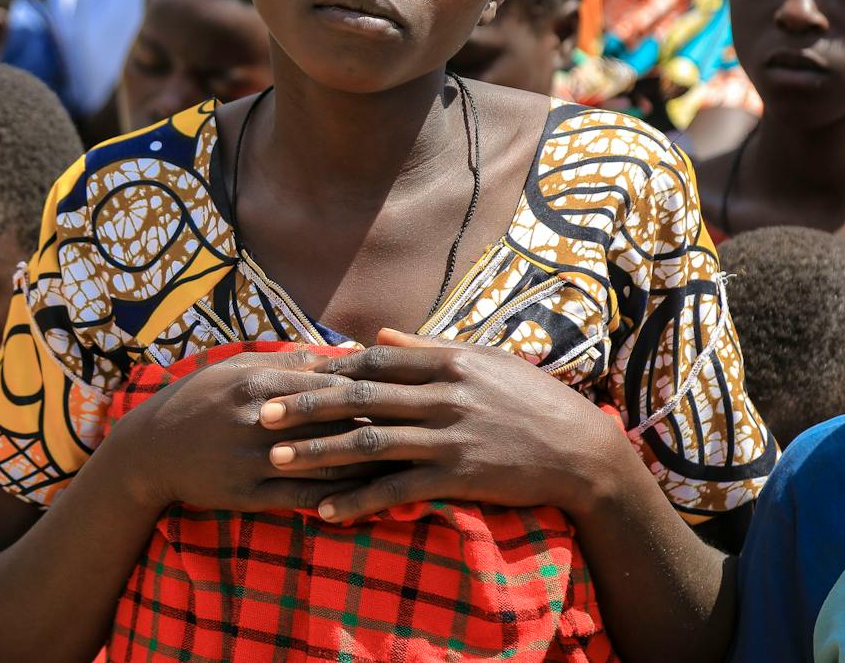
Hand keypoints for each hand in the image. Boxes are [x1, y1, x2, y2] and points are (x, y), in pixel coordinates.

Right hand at [113, 348, 384, 515]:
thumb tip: (340, 350)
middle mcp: (259, 419)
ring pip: (323, 462)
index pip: (328, 383)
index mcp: (260, 383)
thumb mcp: (237, 368)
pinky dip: (337, 499)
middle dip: (381, 425)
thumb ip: (288, 360)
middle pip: (332, 422)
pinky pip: (301, 498)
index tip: (409, 389)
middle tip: (423, 427)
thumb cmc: (200, 400)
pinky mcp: (249, 495)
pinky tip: (367, 501)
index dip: (372, 387)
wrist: (150, 450)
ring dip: (368, 465)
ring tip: (410, 465)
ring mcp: (254, 460)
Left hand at [257, 330, 629, 523]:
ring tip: (277, 460)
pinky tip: (326, 510)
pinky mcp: (457, 476)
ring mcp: (449, 436)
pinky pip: (397, 489)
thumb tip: (379, 333)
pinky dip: (359, 499)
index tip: (290, 372)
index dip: (328, 368)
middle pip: (360, 398)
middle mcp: (443, 395)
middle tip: (263, 414)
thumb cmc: (531, 400)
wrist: (581, 450)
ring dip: (318, 452)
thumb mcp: (483, 360)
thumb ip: (427, 348)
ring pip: (369, 441)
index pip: (374, 361)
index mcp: (447, 362)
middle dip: (306, 405)